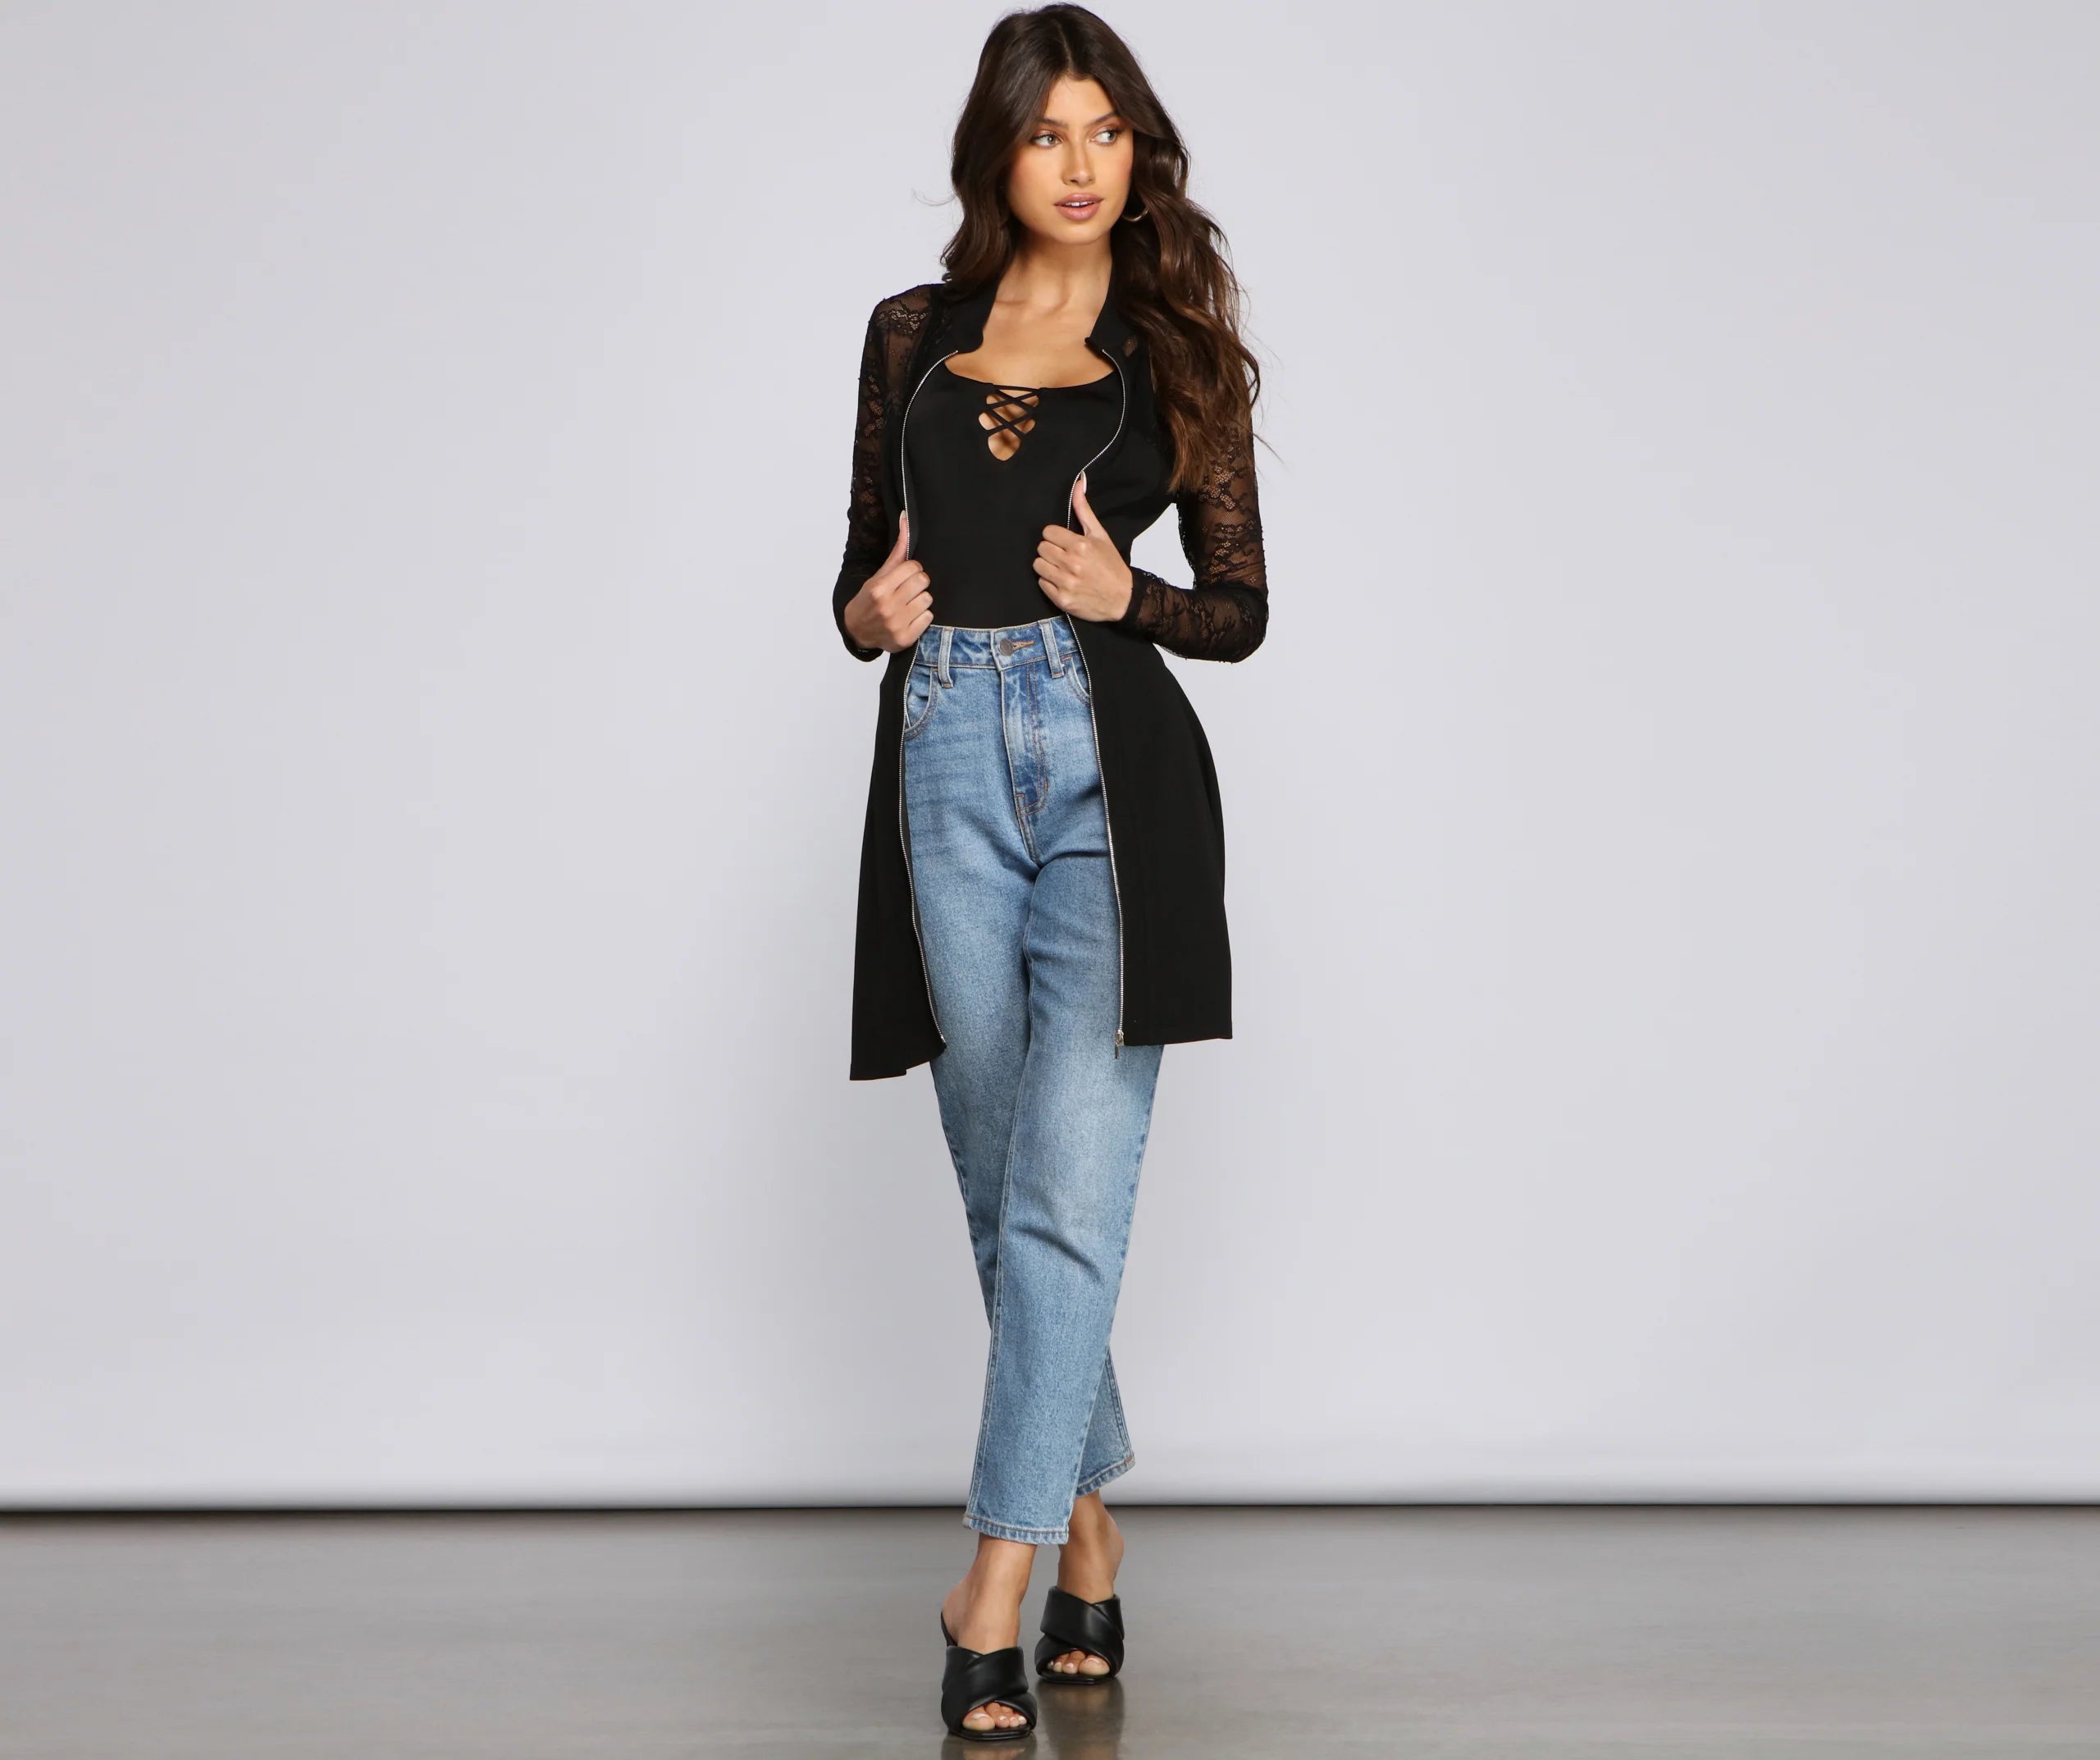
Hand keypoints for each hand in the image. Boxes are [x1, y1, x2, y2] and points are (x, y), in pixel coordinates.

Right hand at [844, 512, 933, 652]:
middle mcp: (888, 607)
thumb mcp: (880, 574)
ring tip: (908, 604)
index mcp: (880, 588)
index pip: (914, 568)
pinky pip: (929, 618)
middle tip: (907, 590)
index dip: (912, 570)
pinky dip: (922, 617)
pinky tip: (910, 617)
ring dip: (921, 600)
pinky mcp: (906, 638)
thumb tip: (906, 517)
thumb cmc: (870, 599)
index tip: (904, 577)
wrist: (857, 630)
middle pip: (923, 582)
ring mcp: (897, 624)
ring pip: (928, 600)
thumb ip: (898, 549)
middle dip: (918, 584)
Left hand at [1035, 474, 1132, 622]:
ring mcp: (1065, 582)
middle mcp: (1071, 563)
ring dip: (1047, 566)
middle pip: (1041, 548)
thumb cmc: (1111, 565)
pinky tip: (1063, 582)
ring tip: (1062, 568)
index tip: (1064, 542)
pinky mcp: (1061, 599)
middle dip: (1050, 550)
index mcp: (1080, 545)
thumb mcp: (1100, 535)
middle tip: (1063, 555)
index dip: (1055, 536)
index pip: (1047, 532)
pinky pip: (1041, 584)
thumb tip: (1078, 483)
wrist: (1123, 598)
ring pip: (1038, 565)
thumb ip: (1084, 510)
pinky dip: (1050, 583)